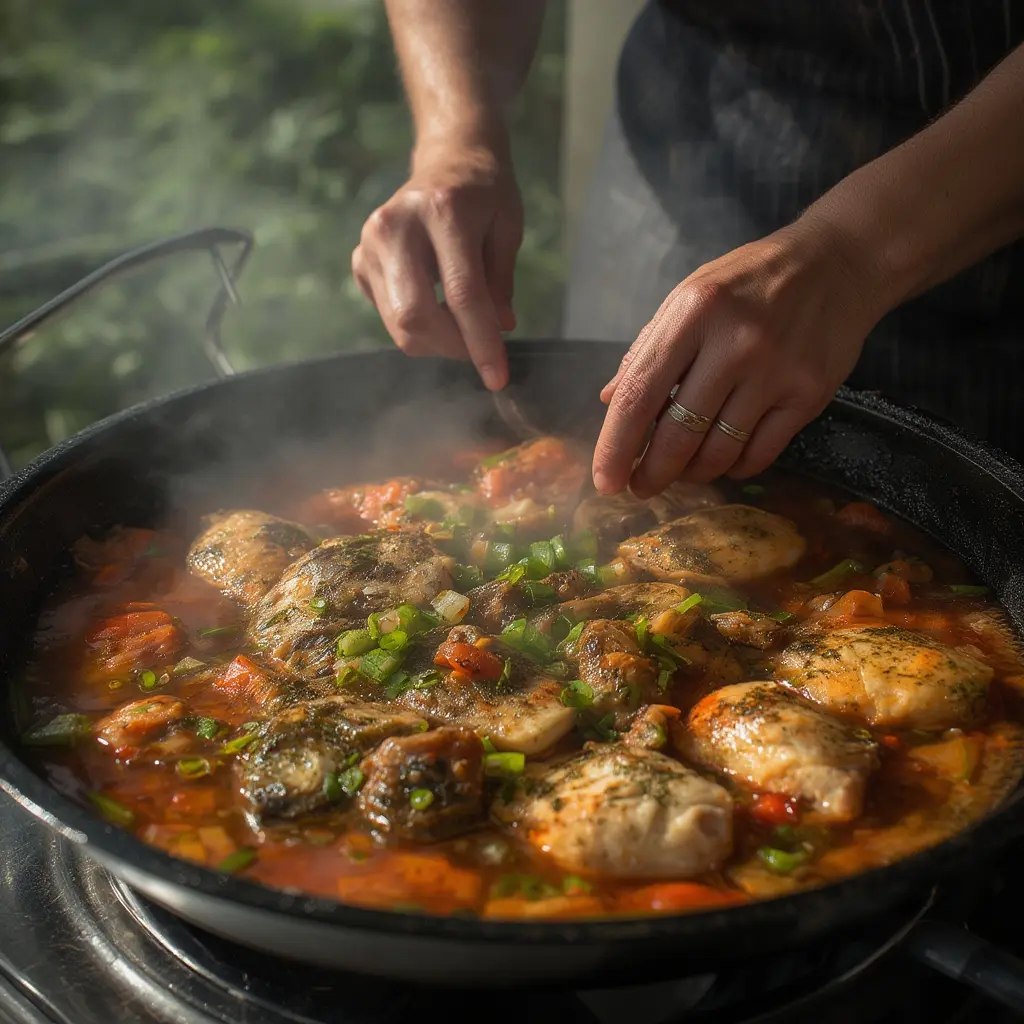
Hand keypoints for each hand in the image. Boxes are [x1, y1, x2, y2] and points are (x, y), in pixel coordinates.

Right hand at [351, 141, 522, 390]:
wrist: (448, 159)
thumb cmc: (486, 193)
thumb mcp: (507, 229)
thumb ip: (501, 283)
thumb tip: (499, 330)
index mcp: (443, 211)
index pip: (462, 295)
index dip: (481, 343)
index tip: (497, 377)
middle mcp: (397, 225)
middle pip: (416, 316)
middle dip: (452, 348)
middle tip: (479, 353)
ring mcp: (370, 243)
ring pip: (398, 324)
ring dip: (435, 341)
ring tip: (461, 327)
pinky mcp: (359, 260)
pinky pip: (388, 315)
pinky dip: (417, 326)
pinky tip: (435, 303)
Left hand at [592, 220, 886, 496]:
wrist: (838, 264)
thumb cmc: (749, 281)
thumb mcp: (690, 296)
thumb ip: (649, 348)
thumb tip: (610, 400)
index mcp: (693, 312)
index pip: (640, 395)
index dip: (616, 445)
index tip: (605, 480)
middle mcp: (735, 344)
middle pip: (679, 434)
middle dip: (652, 473)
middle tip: (640, 488)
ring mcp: (776, 372)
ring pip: (719, 452)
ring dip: (692, 473)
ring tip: (682, 472)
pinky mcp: (809, 395)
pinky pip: (760, 454)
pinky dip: (734, 468)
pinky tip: (724, 461)